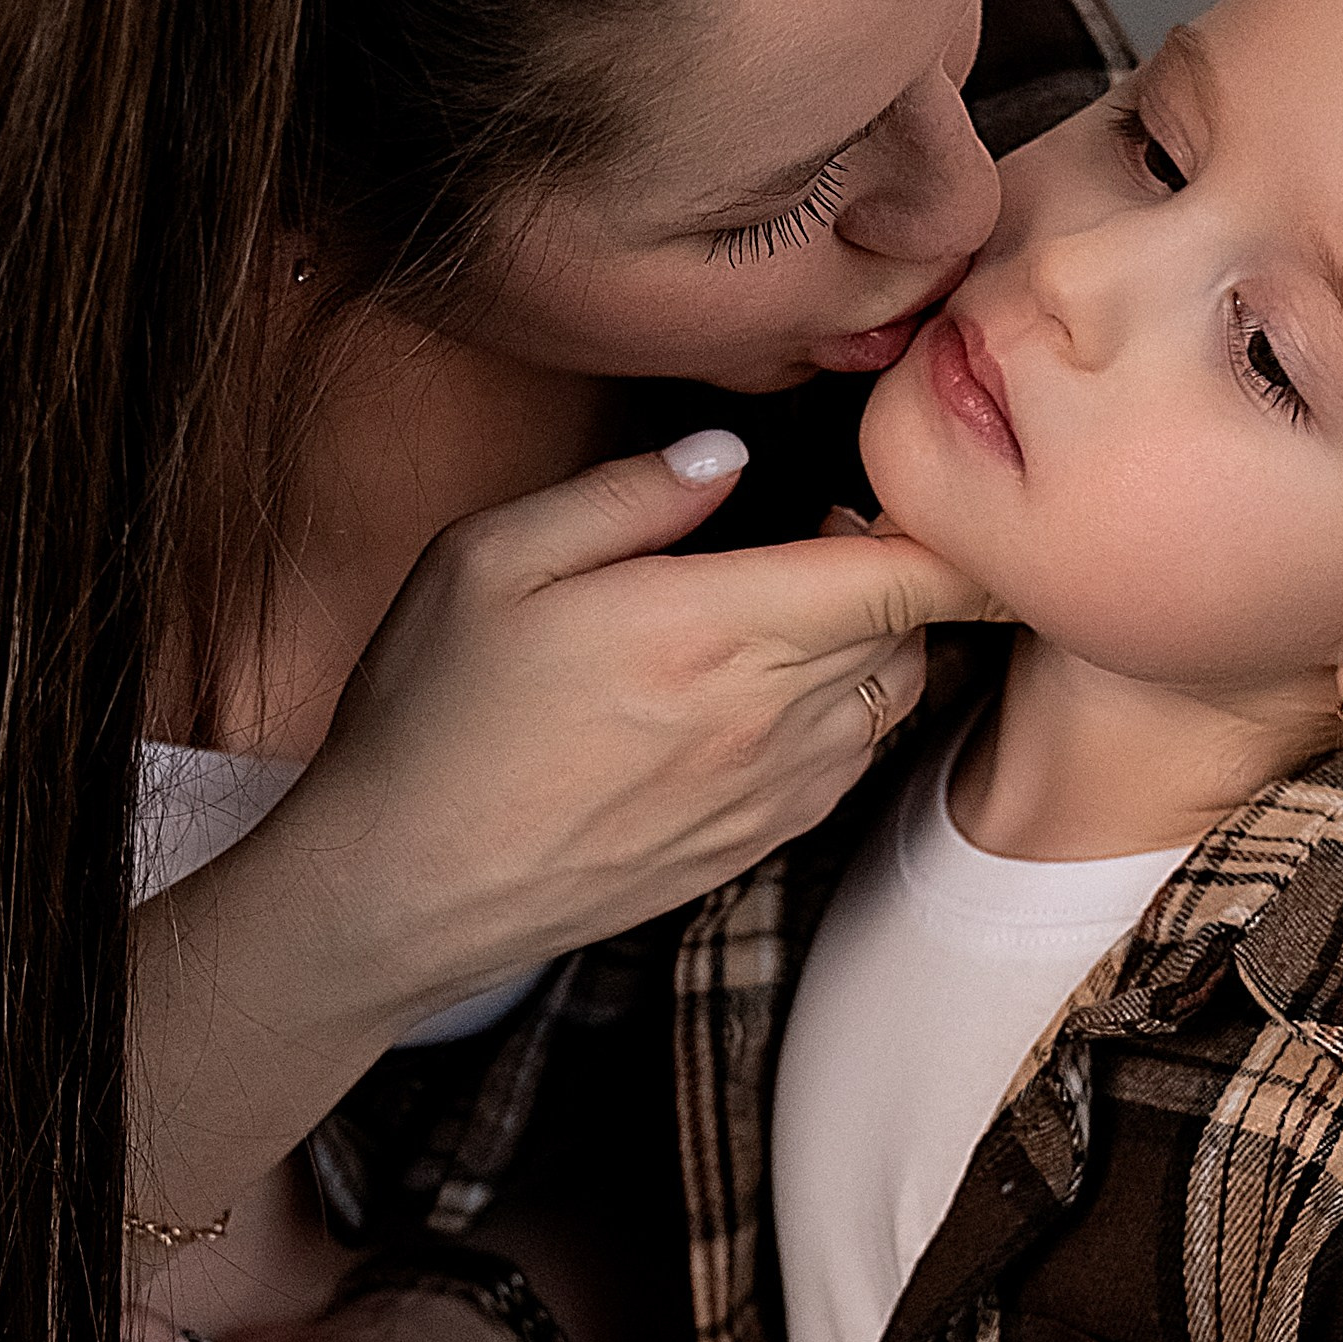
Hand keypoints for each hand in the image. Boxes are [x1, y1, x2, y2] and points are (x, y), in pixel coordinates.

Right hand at [299, 439, 998, 1013]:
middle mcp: (764, 718)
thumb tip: (728, 455)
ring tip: (788, 609)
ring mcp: (768, 793)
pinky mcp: (752, 845)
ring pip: (890, 700)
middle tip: (817, 530)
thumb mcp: (491, 558)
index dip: (940, 531)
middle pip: (909, 631)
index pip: (900, 577)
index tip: (914, 495)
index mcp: (709, 629)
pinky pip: (848, 765)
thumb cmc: (432, 714)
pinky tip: (767, 692)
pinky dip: (843, 714)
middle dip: (892, 570)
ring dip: (872, 643)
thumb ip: (627, 495)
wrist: (402, 886)